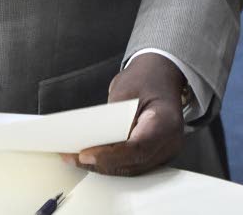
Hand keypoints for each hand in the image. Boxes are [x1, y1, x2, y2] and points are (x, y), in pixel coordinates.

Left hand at [62, 52, 185, 175]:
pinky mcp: (156, 156)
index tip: (84, 155)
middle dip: (100, 163)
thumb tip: (90, 139)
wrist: (162, 75)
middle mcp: (170, 143)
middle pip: (132, 163)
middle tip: (72, 157)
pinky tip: (92, 156)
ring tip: (75, 158)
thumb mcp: (125, 89)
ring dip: (103, 166)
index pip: (136, 148)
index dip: (109, 155)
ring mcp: (165, 152)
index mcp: (166, 122)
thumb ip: (112, 116)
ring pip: (131, 168)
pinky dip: (112, 162)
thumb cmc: (146, 78)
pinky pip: (132, 164)